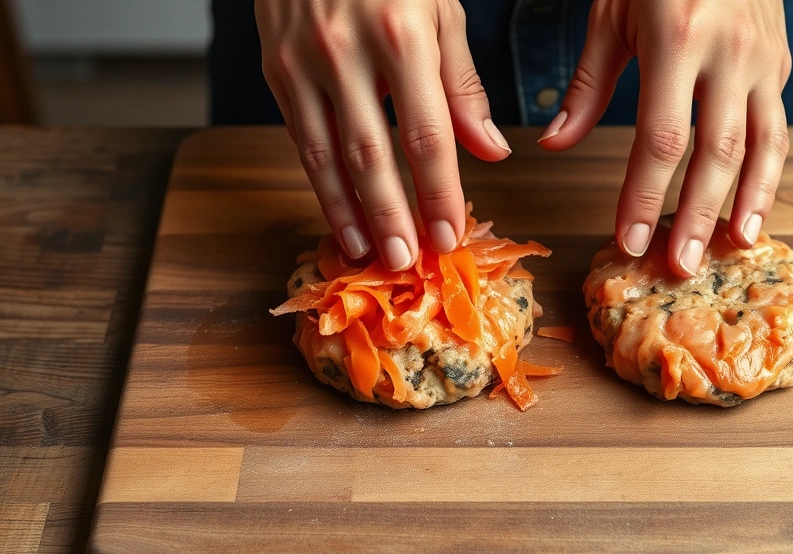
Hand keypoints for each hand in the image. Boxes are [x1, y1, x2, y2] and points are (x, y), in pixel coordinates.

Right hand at [255, 0, 510, 269]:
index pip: (426, 136)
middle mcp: (348, 53)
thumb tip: (491, 151)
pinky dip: (318, 182)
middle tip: (407, 263)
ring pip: (325, 155)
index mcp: (403, 37)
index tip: (450, 235)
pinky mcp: (275, 69)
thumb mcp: (441, 11)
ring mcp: (303, 62)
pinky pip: (299, 137)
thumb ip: (462, 85)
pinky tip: (337, 214)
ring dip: (348, 212)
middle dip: (392, 216)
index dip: (439, 193)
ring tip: (368, 254)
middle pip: (372, 155)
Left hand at [539, 0, 791, 276]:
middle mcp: (730, 51)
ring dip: (751, 202)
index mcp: (678, 38)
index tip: (629, 240)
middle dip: (697, 215)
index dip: (645, 196)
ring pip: (765, 144)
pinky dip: (769, 171)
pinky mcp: (780, 61)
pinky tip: (754, 204)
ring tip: (735, 248)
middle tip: (680, 266)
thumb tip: (555, 145)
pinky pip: (777, 125)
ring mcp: (763, 57)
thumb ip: (587, 86)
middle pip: (718, 152)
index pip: (662, 139)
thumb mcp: (611, 14)